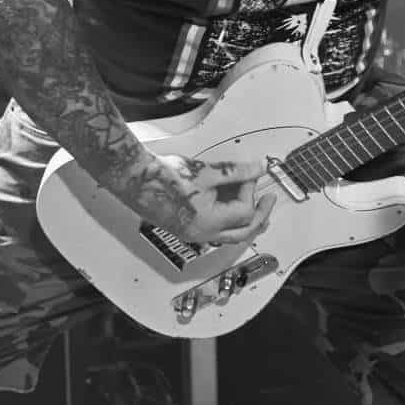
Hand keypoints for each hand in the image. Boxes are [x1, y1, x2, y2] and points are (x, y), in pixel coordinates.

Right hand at [129, 153, 276, 248]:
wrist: (135, 178)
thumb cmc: (163, 176)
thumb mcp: (207, 171)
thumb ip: (237, 172)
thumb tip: (258, 168)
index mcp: (209, 223)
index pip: (244, 212)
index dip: (251, 191)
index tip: (250, 175)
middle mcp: (202, 234)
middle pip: (243, 232)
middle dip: (259, 216)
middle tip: (268, 200)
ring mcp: (193, 234)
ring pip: (229, 235)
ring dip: (245, 221)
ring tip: (254, 206)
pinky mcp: (186, 229)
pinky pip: (215, 231)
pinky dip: (227, 220)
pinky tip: (228, 206)